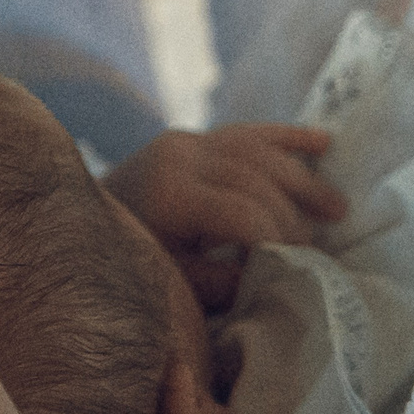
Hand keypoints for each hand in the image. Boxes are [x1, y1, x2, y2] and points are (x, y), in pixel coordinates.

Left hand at [105, 125, 346, 306]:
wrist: (76, 228)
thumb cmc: (129, 264)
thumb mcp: (173, 282)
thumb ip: (222, 279)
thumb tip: (275, 272)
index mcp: (171, 194)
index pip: (245, 211)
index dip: (279, 238)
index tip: (299, 263)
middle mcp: (179, 156)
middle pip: (258, 179)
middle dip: (293, 214)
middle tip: (317, 246)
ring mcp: (185, 141)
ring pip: (260, 150)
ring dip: (303, 179)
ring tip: (337, 209)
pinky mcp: (191, 138)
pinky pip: (248, 132)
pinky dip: (287, 137)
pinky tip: (325, 143)